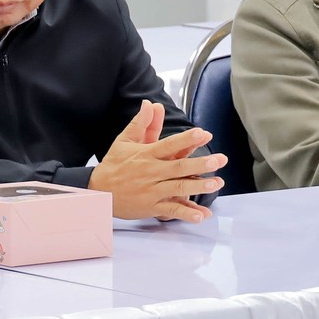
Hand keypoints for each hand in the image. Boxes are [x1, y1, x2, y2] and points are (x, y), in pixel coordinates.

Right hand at [87, 101, 225, 221]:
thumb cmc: (114, 164)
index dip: (186, 139)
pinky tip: (202, 214)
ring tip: (217, 183)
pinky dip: (186, 213)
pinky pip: (171, 210)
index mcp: (146, 154)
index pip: (168, 144)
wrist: (98, 191)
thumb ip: (142, 123)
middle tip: (219, 160)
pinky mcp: (152, 207)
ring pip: (178, 188)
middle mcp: (150, 172)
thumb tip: (150, 104)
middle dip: (200, 164)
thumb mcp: (125, 141)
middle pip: (178, 167)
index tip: (202, 133)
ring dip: (199, 186)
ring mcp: (152, 190)